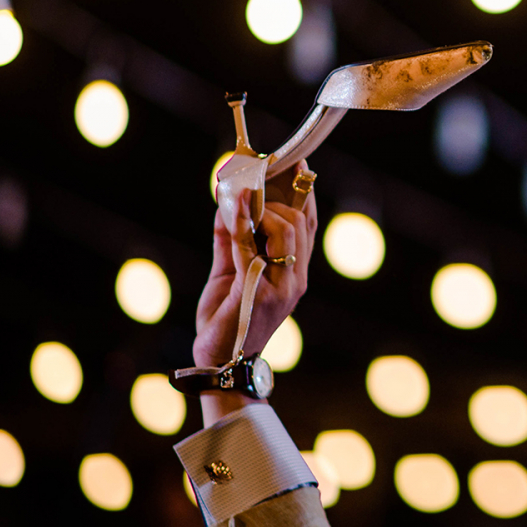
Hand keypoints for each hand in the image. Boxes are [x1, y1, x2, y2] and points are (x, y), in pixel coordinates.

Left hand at [193, 164, 317, 369]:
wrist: (218, 362)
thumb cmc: (225, 319)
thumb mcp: (228, 271)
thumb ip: (230, 239)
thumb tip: (224, 203)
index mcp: (293, 272)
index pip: (308, 225)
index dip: (306, 193)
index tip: (298, 164)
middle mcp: (296, 278)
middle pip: (301, 222)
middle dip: (278, 194)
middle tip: (252, 179)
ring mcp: (284, 286)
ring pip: (287, 229)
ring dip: (261, 207)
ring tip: (238, 198)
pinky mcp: (263, 293)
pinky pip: (253, 246)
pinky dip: (241, 222)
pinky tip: (229, 208)